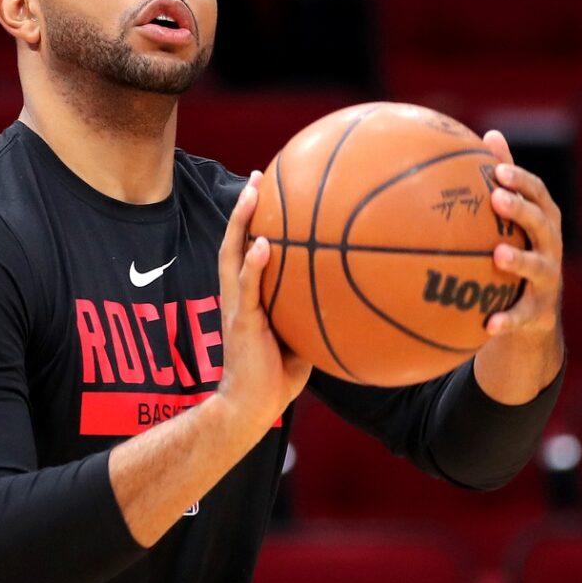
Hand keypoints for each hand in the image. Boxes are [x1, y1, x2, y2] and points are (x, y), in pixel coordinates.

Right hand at [214, 170, 310, 429]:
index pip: (248, 250)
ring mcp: (237, 306)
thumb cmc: (276, 377)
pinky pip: (247, 288)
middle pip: (235, 241)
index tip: (267, 192)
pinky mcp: (240, 322)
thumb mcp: (300, 337)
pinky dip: (252, 265)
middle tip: (256, 176)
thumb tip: (348, 296)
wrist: (251, 406)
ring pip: (232, 255)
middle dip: (243, 208)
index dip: (254, 221)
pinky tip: (261, 245)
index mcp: (249, 297)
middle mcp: (238, 295)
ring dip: (240, 222)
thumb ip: (312, 313)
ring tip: (252, 193)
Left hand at [470, 131, 565, 405]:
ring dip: (520, 261)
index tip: (498, 170)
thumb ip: (504, 179)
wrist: (535, 315)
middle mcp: (551, 247)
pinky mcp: (539, 312)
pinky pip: (522, 316)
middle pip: (542, 225)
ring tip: (497, 256)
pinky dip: (507, 320)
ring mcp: (547, 280)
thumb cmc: (519, 252)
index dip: (521, 181)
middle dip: (522, 211)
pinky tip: (488, 324)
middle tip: (497, 199)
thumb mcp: (516, 220)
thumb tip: (491, 133)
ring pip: (539, 268)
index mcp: (544, 222)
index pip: (539, 194)